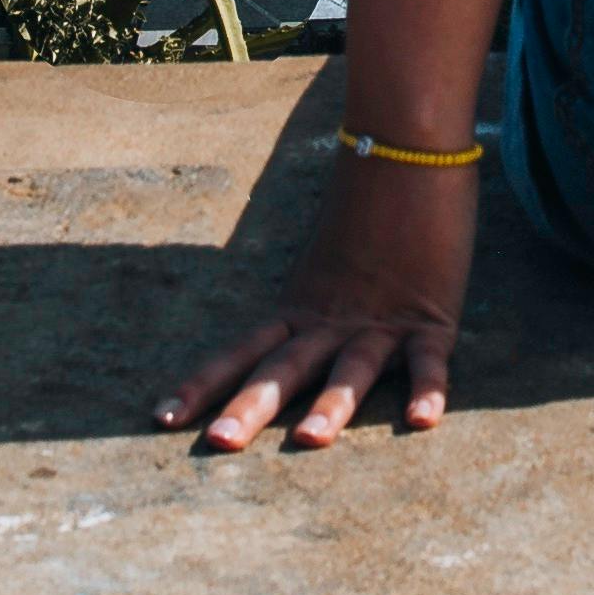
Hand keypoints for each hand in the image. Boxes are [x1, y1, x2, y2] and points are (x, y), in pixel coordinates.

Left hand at [153, 157, 478, 451]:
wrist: (409, 151)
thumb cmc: (369, 208)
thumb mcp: (323, 262)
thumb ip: (308, 299)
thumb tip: (279, 330)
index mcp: (301, 307)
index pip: (242, 350)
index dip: (203, 384)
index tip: (162, 419)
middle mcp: (331, 319)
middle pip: (285, 367)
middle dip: (252, 406)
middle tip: (220, 443)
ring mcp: (380, 320)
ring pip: (351, 368)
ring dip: (331, 405)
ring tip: (309, 440)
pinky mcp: (431, 319)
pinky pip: (428, 360)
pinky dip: (428, 390)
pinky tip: (421, 422)